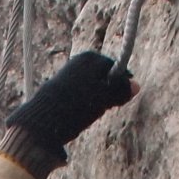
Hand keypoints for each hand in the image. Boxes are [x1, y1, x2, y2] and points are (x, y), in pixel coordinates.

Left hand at [4, 51, 135, 166]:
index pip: (115, 69)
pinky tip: (74, 118)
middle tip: (101, 110)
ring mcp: (66, 76)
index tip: (120, 101)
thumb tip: (136, 85)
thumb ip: (120, 90)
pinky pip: (78, 100)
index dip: (120, 86)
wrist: (42, 121)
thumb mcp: (104, 98)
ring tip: (85, 115)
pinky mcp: (56, 91)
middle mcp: (77, 62)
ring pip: (91, 91)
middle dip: (106, 96)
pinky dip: (80, 108)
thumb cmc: (77, 106)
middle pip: (103, 80)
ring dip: (93, 104)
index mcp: (90, 57)